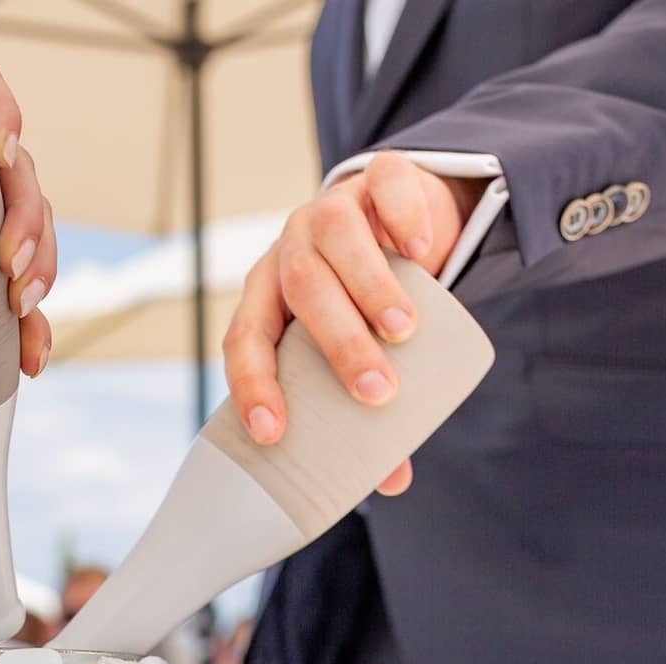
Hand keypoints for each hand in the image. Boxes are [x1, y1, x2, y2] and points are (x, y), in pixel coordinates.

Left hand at [223, 154, 482, 495]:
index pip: (245, 339)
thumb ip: (369, 408)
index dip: (253, 385)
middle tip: (376, 391)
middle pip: (299, 290)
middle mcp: (291, 249)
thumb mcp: (364, 350)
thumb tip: (391, 483)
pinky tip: (419, 251)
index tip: (274, 431)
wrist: (407, 221)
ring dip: (368, 288)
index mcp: (269, 297)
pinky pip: (386, 187)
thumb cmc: (369, 303)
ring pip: (337, 240)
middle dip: (336, 344)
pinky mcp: (381, 178)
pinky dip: (402, 218)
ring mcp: (333, 208)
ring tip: (403, 333)